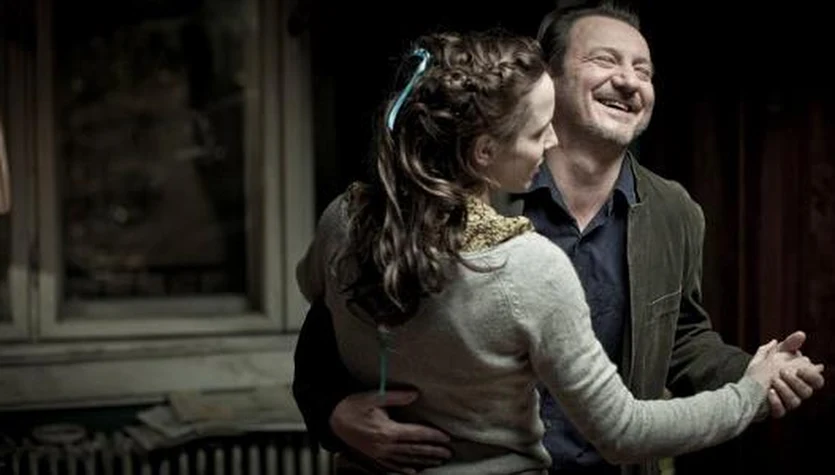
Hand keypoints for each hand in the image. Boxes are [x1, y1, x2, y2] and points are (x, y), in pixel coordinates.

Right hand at [330, 390, 452, 473]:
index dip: (432, 435)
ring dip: (423, 460)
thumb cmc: (353, 406)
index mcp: (388, 431)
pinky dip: (404, 469)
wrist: (333, 420)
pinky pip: (392, 466)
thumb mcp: (374, 397)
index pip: (416, 434)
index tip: (446, 437)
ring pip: (406, 459)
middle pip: (414, 450)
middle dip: (433, 451)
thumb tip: (415, 394)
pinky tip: (414, 471)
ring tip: (438, 460)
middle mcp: (385, 446)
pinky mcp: (374, 457)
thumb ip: (396, 396)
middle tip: (448, 452)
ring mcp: (379, 454)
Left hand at [745, 332, 824, 417]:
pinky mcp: (776, 411)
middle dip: (796, 381)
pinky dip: (776, 402)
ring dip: (784, 390)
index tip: (801, 367)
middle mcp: (796, 393)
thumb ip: (788, 345)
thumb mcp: (773, 354)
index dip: (813, 375)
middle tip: (782, 371)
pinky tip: (769, 393)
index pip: (817, 381)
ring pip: (796, 402)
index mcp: (799, 379)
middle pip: (807, 392)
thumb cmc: (762, 370)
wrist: (743, 385)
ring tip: (772, 381)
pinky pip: (781, 412)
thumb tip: (801, 334)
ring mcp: (786, 403)